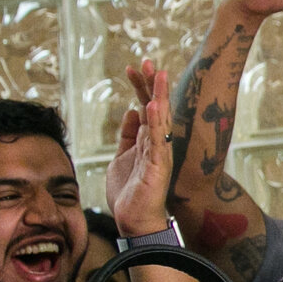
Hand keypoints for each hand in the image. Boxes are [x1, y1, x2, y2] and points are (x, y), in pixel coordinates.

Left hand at [104, 62, 174, 234]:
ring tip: (157, 74)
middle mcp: (156, 143)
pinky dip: (154, 123)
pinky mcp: (157, 166)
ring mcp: (159, 154)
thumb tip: (131, 112)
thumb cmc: (130, 193)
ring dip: (158, 96)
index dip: (139, 87)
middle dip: (150, 84)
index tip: (133, 67)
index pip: (145, 107)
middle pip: (155, 107)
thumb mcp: (122, 157)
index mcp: (147, 140)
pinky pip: (157, 140)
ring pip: (160, 119)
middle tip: (147, 61)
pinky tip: (151, 106)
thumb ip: (127, 135)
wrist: (135, 221)